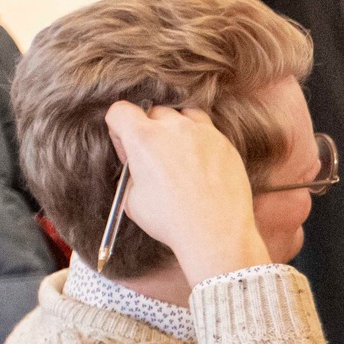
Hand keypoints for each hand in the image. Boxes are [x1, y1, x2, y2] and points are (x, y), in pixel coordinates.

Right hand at [105, 103, 269, 283]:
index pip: (120, 110)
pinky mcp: (225, 142)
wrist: (216, 232)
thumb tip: (135, 163)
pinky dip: (199, 140)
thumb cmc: (171, 220)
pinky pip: (207, 131)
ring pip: (183, 116)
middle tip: (152, 158)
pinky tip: (199, 164)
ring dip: (176, 130)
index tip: (125, 146)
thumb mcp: (131, 199)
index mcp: (144, 138)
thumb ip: (130, 171)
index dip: (118, 128)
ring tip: (177, 157)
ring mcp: (204, 132)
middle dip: (148, 130)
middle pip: (153, 113)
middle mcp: (175, 128)